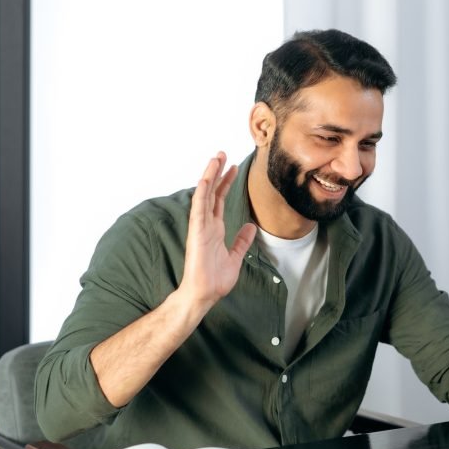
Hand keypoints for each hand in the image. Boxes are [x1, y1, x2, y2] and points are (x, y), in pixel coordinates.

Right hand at [179, 152, 256, 312]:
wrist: (204, 294)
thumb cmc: (215, 279)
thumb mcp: (235, 257)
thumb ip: (241, 241)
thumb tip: (251, 226)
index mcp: (214, 229)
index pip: (219, 200)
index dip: (225, 183)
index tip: (233, 168)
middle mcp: (206, 224)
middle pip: (211, 192)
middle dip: (217, 172)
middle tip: (223, 153)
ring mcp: (200, 227)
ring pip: (204, 195)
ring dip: (209, 176)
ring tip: (216, 158)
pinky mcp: (197, 232)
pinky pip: (198, 208)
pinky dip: (202, 193)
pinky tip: (206, 178)